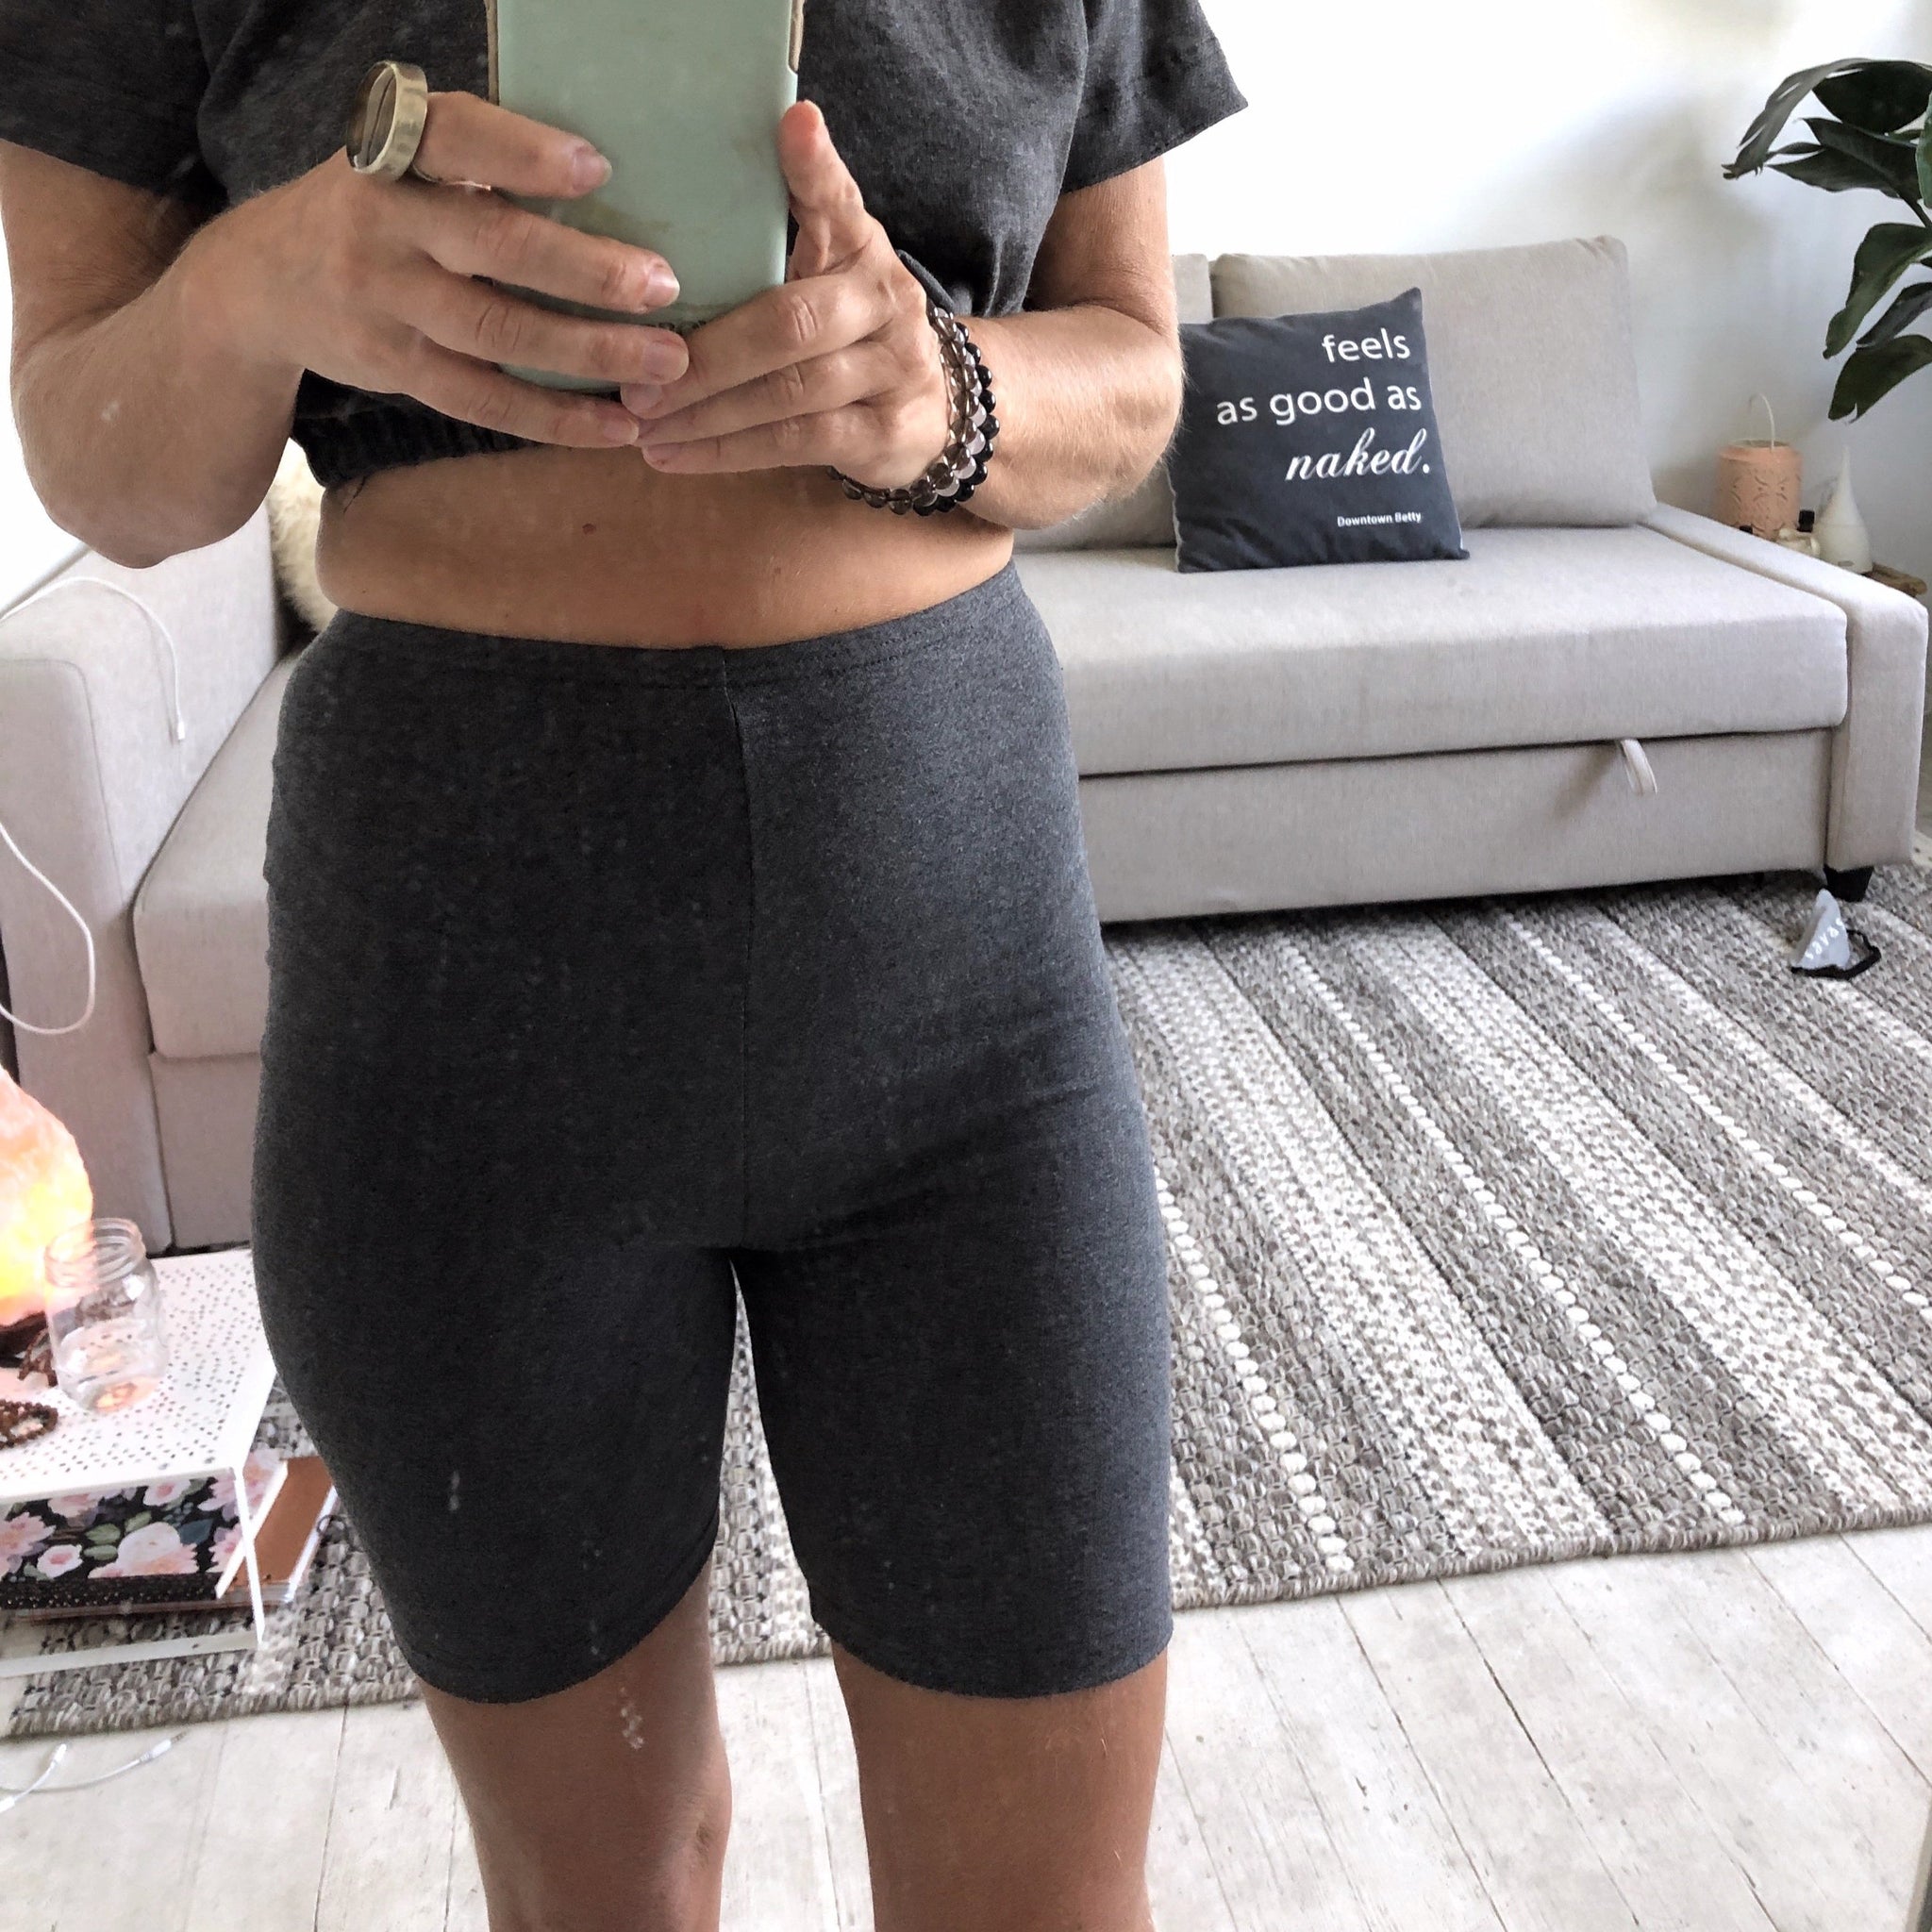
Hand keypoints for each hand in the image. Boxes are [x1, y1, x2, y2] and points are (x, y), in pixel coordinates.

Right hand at [198, 91, 690, 448]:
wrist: (263, 283)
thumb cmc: (377, 211)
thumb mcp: (403, 164)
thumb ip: (477, 162)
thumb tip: (612, 182)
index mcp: (392, 152)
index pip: (456, 139)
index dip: (524, 155)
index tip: (597, 168)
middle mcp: (381, 221)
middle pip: (494, 246)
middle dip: (585, 270)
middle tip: (662, 285)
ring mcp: (385, 300)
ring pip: (498, 333)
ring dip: (589, 352)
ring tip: (667, 363)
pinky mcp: (396, 367)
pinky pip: (486, 401)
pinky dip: (557, 418)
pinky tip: (615, 426)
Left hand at [622, 101, 951, 489]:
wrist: (934, 411)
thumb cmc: (848, 333)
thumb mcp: (823, 273)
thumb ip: (772, 238)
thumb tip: (677, 211)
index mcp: (860, 245)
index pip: (837, 199)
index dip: (814, 166)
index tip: (794, 123)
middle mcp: (885, 299)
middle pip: (791, 323)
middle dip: (707, 357)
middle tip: (635, 380)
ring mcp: (893, 370)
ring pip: (788, 393)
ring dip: (705, 413)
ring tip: (643, 424)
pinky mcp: (885, 432)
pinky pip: (796, 443)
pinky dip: (728, 452)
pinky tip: (675, 455)